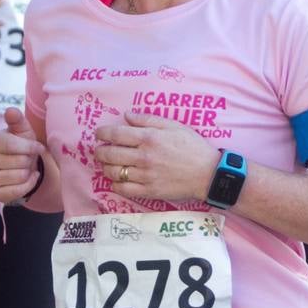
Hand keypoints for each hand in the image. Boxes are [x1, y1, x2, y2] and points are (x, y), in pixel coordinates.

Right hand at [0, 108, 45, 202]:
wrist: (21, 166)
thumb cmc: (21, 145)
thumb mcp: (22, 130)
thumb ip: (17, 119)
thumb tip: (11, 110)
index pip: (11, 144)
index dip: (29, 147)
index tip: (38, 147)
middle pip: (19, 162)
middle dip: (30, 160)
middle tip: (28, 158)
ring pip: (19, 176)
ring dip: (29, 172)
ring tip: (26, 167)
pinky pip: (18, 191)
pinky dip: (29, 184)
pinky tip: (29, 178)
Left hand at [94, 111, 219, 203]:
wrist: (208, 173)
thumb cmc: (192, 147)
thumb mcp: (173, 125)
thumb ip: (147, 119)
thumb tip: (126, 115)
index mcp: (149, 138)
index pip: (115, 134)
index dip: (102, 133)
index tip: (98, 134)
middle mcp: (144, 156)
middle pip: (110, 154)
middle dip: (100, 151)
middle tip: (100, 150)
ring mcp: (145, 175)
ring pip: (114, 172)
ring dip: (105, 167)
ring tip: (108, 165)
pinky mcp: (149, 191)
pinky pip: (124, 189)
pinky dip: (115, 184)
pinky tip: (117, 180)